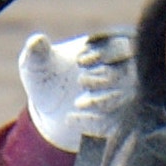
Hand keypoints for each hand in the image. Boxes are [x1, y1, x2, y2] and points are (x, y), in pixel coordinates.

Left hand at [19, 30, 125, 150]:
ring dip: (104, 100)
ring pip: (127, 98)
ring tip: (77, 104)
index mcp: (105, 51)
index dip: (107, 52)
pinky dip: (95, 121)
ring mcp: (124, 99)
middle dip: (107, 77)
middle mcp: (122, 73)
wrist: (50, 114)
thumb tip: (36, 41)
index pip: (122, 46)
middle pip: (130, 72)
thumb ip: (37, 54)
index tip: (81, 61)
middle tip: (81, 81)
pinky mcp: (120, 124)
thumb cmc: (45, 81)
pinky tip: (71, 119)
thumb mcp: (36, 67)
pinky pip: (117, 124)